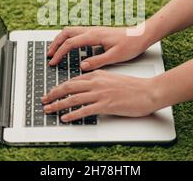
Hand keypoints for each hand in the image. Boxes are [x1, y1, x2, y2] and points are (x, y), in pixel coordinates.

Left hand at [42, 70, 159, 121]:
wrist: (148, 92)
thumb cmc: (133, 87)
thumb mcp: (112, 78)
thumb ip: (98, 80)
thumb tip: (87, 86)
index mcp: (98, 74)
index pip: (73, 80)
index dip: (59, 87)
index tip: (52, 92)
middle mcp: (96, 82)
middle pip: (68, 87)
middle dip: (53, 94)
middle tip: (44, 100)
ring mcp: (100, 94)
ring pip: (73, 99)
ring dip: (58, 105)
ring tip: (49, 110)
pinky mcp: (106, 105)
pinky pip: (84, 110)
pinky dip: (72, 115)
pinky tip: (65, 118)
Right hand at [47, 26, 150, 70]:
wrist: (141, 35)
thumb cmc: (131, 45)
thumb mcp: (115, 56)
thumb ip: (97, 61)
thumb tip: (82, 65)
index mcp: (94, 36)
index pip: (70, 43)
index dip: (59, 53)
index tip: (53, 62)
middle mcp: (92, 30)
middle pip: (66, 33)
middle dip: (55, 43)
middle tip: (49, 54)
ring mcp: (94, 30)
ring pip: (71, 31)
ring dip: (61, 39)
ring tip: (55, 50)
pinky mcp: (97, 32)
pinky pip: (77, 33)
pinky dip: (68, 38)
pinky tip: (69, 47)